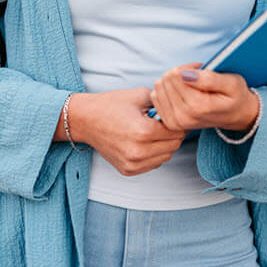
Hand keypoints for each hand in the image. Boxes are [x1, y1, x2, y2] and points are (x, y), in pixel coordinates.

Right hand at [67, 89, 185, 176]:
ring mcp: (132, 164)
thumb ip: (164, 101)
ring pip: (166, 157)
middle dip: (173, 133)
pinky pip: (153, 164)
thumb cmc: (111, 105)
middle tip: (165, 122)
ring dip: (165, 145)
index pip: (176, 131)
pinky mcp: (128, 170)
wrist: (85, 120)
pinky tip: (146, 142)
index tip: (174, 115)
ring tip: (154, 131)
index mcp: (143, 131)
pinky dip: (154, 154)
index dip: (178, 121)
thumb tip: (180, 106)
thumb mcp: (140, 95)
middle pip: (174, 145)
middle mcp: (138, 151)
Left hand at [151, 63, 259, 133]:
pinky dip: (167, 91)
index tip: (200, 70)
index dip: (188, 67)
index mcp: (198, 107)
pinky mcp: (169, 123)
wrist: (234, 115)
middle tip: (196, 77)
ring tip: (190, 85)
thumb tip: (184, 75)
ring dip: (173, 81)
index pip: (176, 76)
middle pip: (166, 81)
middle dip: (179, 73)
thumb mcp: (232, 83)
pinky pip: (156, 97)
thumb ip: (210, 78)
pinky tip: (181, 92)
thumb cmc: (234, 96)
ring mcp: (175, 122)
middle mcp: (183, 117)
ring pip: (159, 87)